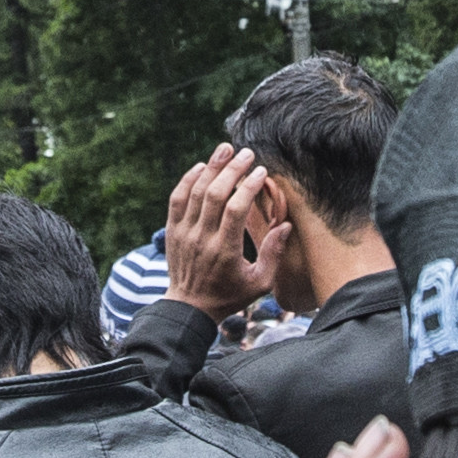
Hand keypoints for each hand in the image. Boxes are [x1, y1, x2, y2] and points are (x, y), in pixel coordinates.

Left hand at [164, 146, 278, 314]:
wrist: (189, 307)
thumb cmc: (229, 295)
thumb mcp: (260, 283)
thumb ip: (273, 254)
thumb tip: (284, 225)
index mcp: (225, 251)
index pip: (235, 210)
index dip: (248, 186)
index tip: (261, 172)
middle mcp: (202, 239)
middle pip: (214, 194)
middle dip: (232, 169)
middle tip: (247, 153)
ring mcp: (184, 233)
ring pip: (195, 192)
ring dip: (211, 167)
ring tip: (225, 149)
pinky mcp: (172, 230)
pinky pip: (177, 198)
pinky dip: (187, 180)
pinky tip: (201, 167)